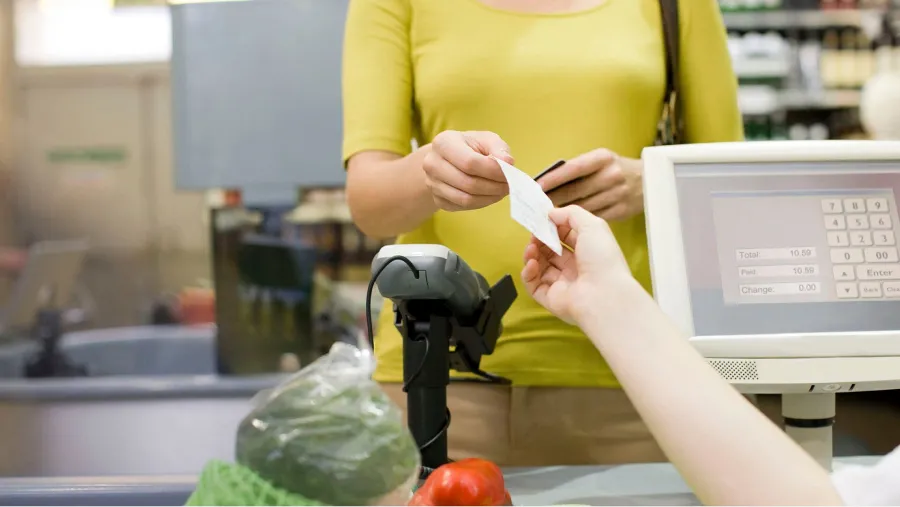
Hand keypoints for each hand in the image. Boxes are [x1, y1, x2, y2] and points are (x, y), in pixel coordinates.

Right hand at [424, 130, 512, 211]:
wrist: (449, 159)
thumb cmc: (471, 147)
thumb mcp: (486, 139)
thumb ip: (498, 149)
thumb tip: (508, 163)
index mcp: (443, 143)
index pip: (470, 162)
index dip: (492, 171)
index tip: (509, 173)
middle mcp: (432, 163)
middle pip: (468, 183)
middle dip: (494, 186)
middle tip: (509, 185)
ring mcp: (432, 184)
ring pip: (465, 198)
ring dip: (489, 197)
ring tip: (502, 190)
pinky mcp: (437, 199)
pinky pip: (463, 206)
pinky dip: (481, 202)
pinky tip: (490, 194)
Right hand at [521, 206, 634, 324]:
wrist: (604, 295)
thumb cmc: (602, 258)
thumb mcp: (592, 225)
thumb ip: (571, 214)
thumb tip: (550, 213)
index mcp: (588, 251)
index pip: (567, 237)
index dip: (554, 227)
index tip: (542, 219)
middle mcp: (576, 268)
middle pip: (551, 251)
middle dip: (540, 240)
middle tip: (534, 233)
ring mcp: (562, 284)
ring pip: (540, 267)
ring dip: (532, 254)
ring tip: (531, 247)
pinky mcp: (551, 298)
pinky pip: (534, 285)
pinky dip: (528, 273)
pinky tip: (532, 263)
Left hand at [537, 149, 643, 220]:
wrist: (649, 180)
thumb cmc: (616, 169)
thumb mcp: (601, 160)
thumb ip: (579, 169)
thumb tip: (549, 182)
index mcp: (603, 158)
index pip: (573, 169)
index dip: (554, 178)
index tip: (537, 186)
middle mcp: (611, 175)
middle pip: (575, 190)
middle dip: (553, 198)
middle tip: (536, 205)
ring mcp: (617, 194)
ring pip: (582, 207)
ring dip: (563, 212)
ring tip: (547, 215)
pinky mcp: (621, 211)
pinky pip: (594, 217)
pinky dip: (579, 221)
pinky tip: (568, 223)